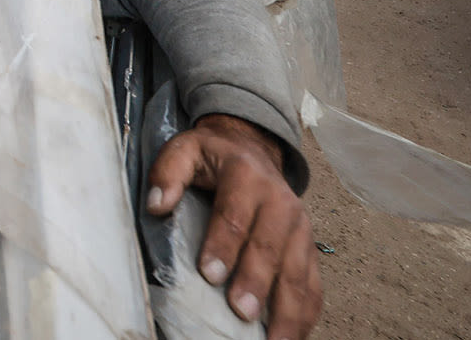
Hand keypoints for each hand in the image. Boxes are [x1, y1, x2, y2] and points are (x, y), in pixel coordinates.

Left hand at [146, 113, 322, 336]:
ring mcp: (301, 229)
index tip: (209, 274)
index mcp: (247, 177)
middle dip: (256, 283)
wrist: (253, 149)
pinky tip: (294, 336)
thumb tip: (156, 204)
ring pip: (298, 273)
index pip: (235, 216)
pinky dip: (306, 313)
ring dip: (288, 310)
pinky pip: (313, 285)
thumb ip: (168, 172)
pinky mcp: (310, 249)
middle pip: (270, 248)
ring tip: (274, 339)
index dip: (223, 246)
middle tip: (241, 313)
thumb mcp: (184, 150)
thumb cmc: (214, 157)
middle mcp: (281, 203)